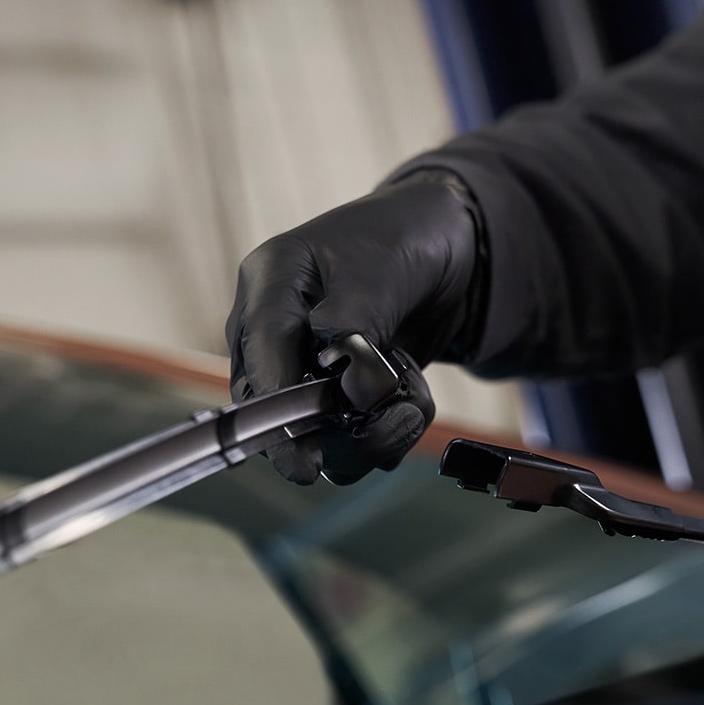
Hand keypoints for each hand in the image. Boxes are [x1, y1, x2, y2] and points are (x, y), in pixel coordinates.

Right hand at [225, 173, 481, 483]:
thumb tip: (349, 392)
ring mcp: (303, 370)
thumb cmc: (401, 240)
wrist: (443, 248)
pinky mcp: (335, 396)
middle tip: (398, 423)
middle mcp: (275, 336)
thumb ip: (357, 325)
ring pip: (318, 437)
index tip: (304, 465)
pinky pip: (352, 439)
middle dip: (339, 436)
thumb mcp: (378, 270)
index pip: (260, 363)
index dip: (278, 419)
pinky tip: (413, 399)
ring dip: (375, 434)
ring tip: (414, 403)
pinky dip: (390, 430)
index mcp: (269, 288)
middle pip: (276, 414)